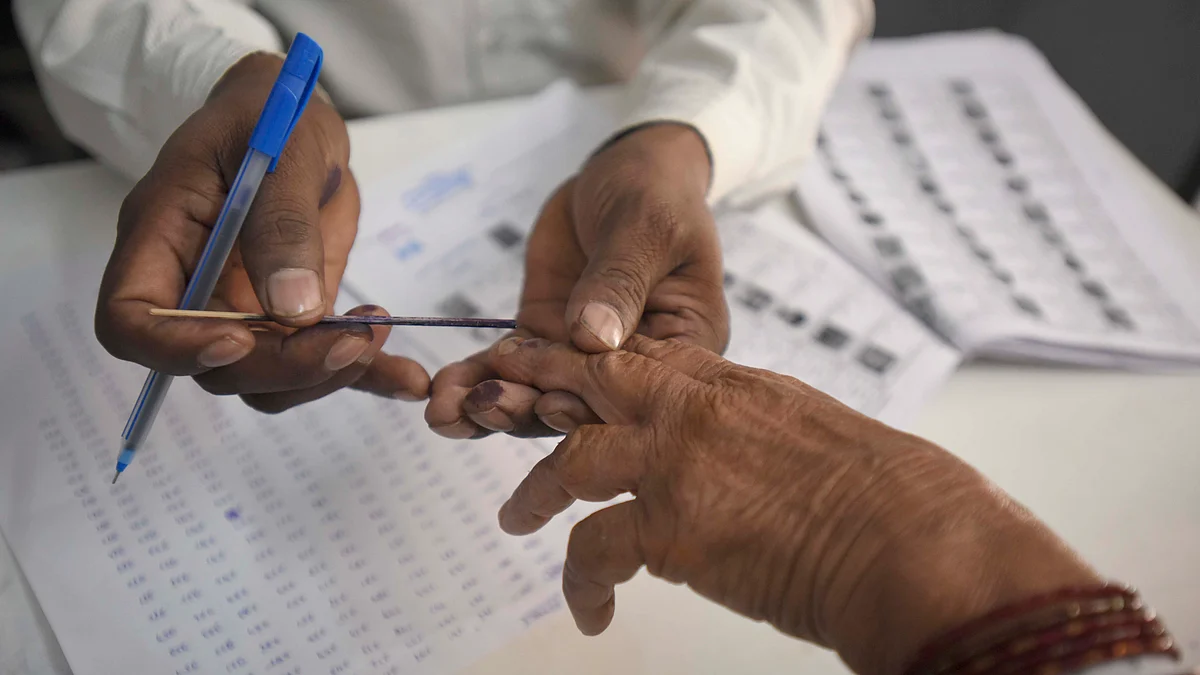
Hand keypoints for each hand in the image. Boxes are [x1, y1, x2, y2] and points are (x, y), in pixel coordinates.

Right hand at [96, 53, 428, 411]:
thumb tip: (292, 309)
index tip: (241, 340)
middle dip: (284, 365)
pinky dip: (366, 376)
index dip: (175, 347)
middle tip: (351, 339)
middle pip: (215, 364)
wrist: (298, 122)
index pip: (130, 320)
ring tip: (377, 331)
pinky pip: (321, 363)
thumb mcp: (281, 150)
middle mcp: (194, 288)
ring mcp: (243, 309)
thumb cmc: (269, 117)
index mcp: (160, 238)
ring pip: (267, 380)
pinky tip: (406, 378)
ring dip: (325, 373)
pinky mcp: (295, 316)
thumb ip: (282, 225)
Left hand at [425, 123, 727, 437]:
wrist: (621, 171)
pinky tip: (442, 393)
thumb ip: (619, 281)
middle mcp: (633, 366)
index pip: (640, 391)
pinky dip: (474, 379)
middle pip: (582, 404)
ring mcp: (582, 355)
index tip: (549, 402)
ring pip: (537, 395)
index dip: (595, 404)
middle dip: (528, 412)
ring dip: (491, 406)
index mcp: (680, 347)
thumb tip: (591, 337)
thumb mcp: (647, 228)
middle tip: (481, 408)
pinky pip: (507, 367)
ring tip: (446, 411)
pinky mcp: (543, 336)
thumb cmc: (656, 194)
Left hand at [484, 335, 1099, 674]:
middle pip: (586, 384)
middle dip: (531, 389)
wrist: (914, 538)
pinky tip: (589, 612)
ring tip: (516, 518)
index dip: (580, 361)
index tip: (543, 362)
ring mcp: (677, 463)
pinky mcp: (674, 528)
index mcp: (728, 383)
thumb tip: (728, 452)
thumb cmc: (885, 492)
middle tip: (489, 402)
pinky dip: (583, 584)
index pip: (633, 358)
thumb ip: (751, 428)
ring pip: (572, 462)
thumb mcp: (808, 430)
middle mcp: (693, 409)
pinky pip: (596, 552)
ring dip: (537, 491)